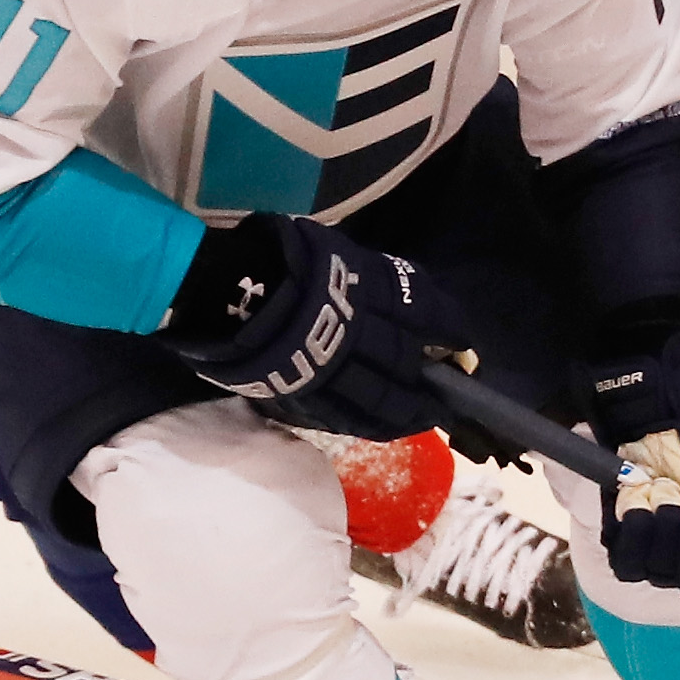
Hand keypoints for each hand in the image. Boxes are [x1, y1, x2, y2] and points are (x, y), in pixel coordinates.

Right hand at [164, 212, 482, 442]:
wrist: (217, 291)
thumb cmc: (279, 259)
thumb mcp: (336, 252)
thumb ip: (373, 279)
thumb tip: (412, 308)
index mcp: (365, 288)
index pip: (428, 313)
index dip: (451, 332)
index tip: (462, 345)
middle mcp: (355, 332)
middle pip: (407, 365)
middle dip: (432, 383)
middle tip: (447, 393)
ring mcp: (329, 371)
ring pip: (381, 402)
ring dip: (408, 413)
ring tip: (423, 418)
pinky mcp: (304, 398)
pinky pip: (345, 419)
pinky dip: (370, 425)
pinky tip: (383, 427)